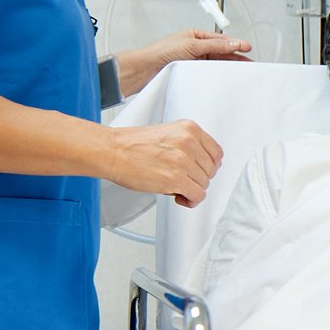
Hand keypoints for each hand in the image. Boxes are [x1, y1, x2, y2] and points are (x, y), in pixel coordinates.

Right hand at [105, 121, 222, 206]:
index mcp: (189, 129)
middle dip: (198, 179)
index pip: (216, 153)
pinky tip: (179, 197)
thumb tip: (200, 167)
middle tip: (183, 181)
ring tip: (176, 188)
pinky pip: (197, 196)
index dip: (209, 166)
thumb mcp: (168, 134)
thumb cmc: (133, 145)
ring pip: (204, 184)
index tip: (200, 172)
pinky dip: (190, 200)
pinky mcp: (176, 178)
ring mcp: (184, 160)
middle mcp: (189, 142)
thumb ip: (187, 145)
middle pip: (211, 170)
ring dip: (192, 190)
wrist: (113, 151)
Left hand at [119, 29, 253, 97]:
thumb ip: (215, 45)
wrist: (144, 69)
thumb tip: (233, 42)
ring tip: (240, 71)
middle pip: (220, 51)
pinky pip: (207, 72)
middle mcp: (194, 47)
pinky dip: (217, 74)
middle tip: (248, 62)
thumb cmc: (160, 52)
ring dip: (227, 65)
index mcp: (194, 35)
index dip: (234, 43)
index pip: (220, 39)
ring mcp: (193, 60)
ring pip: (215, 62)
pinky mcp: (190, 72)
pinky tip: (224, 77)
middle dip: (234, 56)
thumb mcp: (192, 45)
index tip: (247, 48)